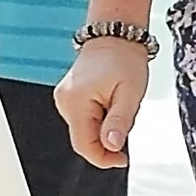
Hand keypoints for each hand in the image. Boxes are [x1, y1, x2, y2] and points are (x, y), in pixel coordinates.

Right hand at [55, 39, 150, 169]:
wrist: (115, 36)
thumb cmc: (124, 60)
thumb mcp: (130, 93)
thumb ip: (120, 121)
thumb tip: (112, 146)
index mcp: (77, 101)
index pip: (84, 145)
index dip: (104, 158)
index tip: (123, 160)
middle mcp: (65, 101)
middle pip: (83, 139)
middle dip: (106, 141)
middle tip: (127, 123)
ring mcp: (64, 99)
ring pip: (84, 130)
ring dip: (103, 129)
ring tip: (119, 106)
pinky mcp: (68, 97)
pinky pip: (83, 119)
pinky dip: (98, 120)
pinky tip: (110, 103)